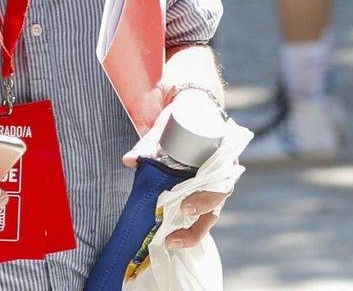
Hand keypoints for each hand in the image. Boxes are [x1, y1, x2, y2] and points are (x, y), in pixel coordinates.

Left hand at [120, 101, 236, 250]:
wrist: (194, 110)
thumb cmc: (187, 116)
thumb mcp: (170, 123)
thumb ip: (150, 141)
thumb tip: (129, 159)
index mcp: (222, 157)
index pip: (222, 183)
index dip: (206, 198)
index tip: (186, 206)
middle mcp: (222, 175)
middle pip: (217, 202)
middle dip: (197, 218)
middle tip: (175, 228)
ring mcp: (212, 187)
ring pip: (210, 214)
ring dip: (192, 231)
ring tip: (171, 242)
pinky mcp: (201, 194)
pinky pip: (199, 216)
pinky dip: (187, 228)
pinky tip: (172, 241)